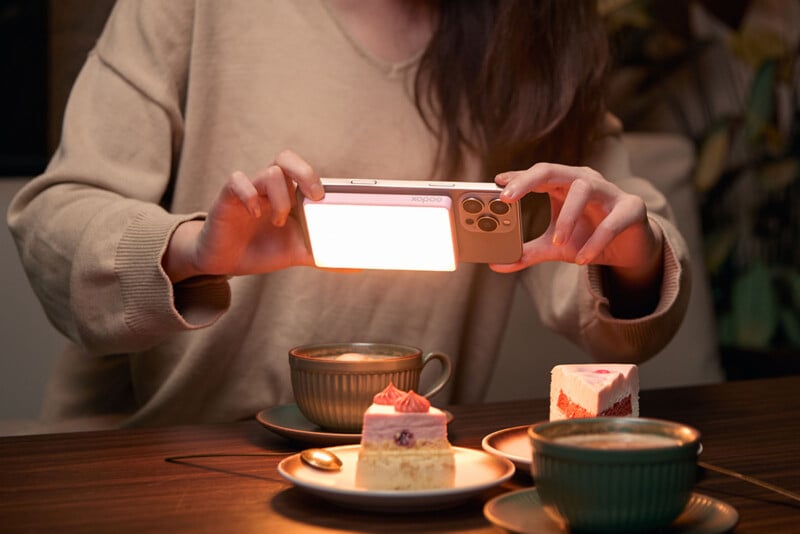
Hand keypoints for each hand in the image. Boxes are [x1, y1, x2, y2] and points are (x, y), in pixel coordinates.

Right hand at [162, 150, 323, 282]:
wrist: (226, 262)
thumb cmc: (262, 249)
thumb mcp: (297, 253)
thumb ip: (322, 254)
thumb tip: (355, 268)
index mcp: (289, 195)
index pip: (305, 172)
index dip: (319, 178)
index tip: (328, 198)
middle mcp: (271, 188)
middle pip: (287, 158)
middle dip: (305, 172)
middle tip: (314, 197)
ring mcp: (250, 190)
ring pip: (270, 172)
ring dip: (281, 198)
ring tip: (280, 222)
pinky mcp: (228, 197)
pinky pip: (237, 181)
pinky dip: (249, 195)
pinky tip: (255, 215)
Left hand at [490, 163, 663, 293]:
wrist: (629, 248)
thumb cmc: (588, 237)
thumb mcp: (554, 246)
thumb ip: (527, 252)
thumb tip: (497, 264)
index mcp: (564, 184)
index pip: (538, 174)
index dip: (517, 177)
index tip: (496, 183)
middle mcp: (585, 180)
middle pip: (554, 170)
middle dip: (528, 181)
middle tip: (508, 197)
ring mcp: (610, 191)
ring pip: (583, 190)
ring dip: (567, 217)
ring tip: (558, 242)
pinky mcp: (632, 208)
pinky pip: (611, 222)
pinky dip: (595, 241)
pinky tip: (582, 259)